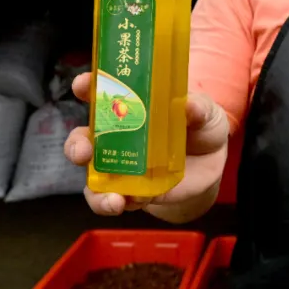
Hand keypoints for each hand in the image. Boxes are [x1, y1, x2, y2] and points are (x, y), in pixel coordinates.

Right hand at [63, 72, 229, 219]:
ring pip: (92, 176)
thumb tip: (189, 106)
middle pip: (84, 138)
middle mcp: (116, 135)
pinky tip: (123, 203)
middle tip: (84, 149)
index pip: (101, 92)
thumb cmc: (200, 128)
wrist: (211, 166)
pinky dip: (112, 203)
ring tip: (109, 196)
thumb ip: (198, 108)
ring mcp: (120, 166)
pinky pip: (111, 200)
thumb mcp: (205, 113)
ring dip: (92, 187)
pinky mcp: (129, 191)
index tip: (82, 85)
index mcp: (129, 106)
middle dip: (77, 144)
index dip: (87, 86)